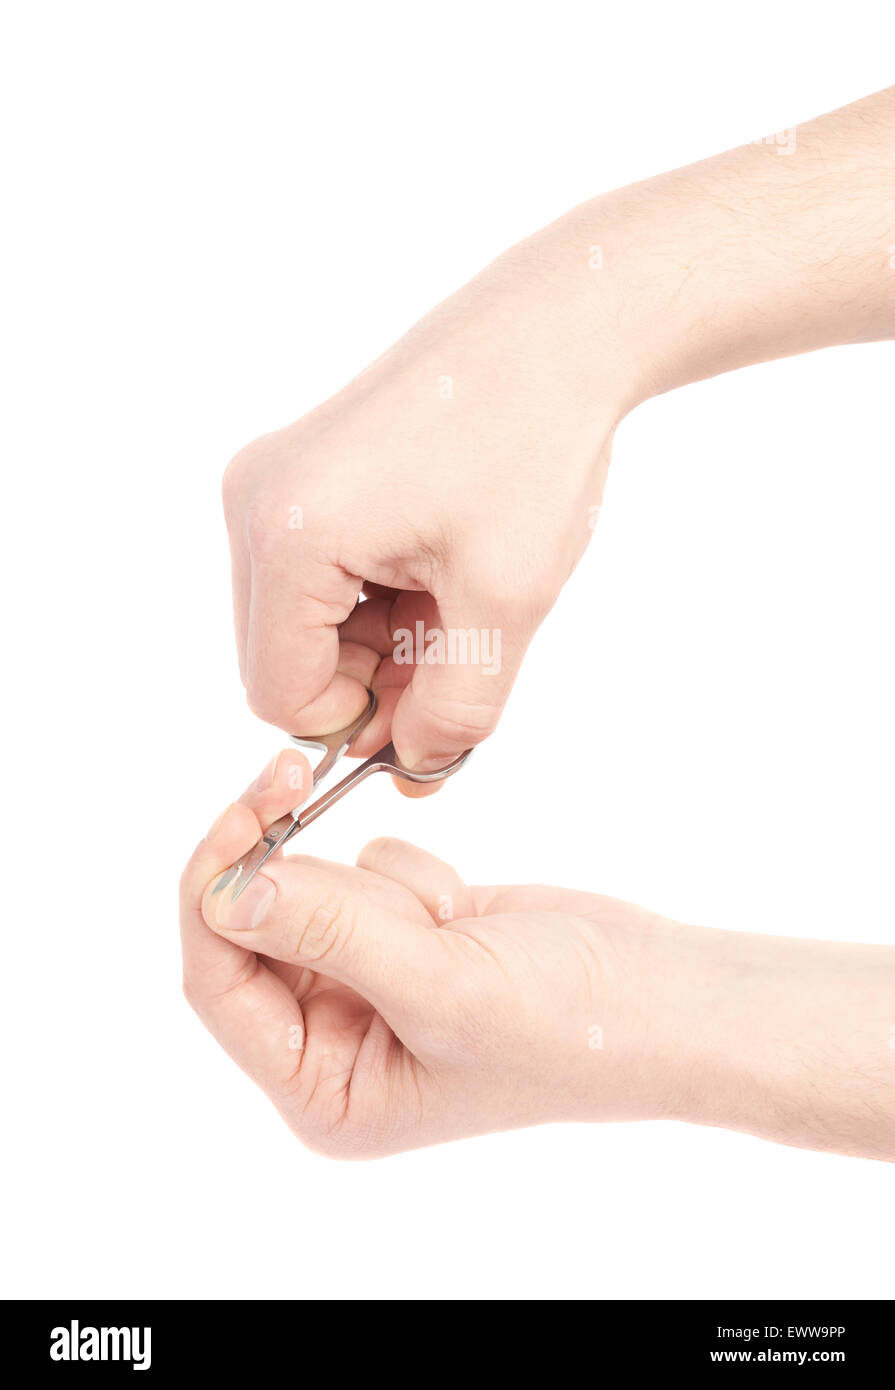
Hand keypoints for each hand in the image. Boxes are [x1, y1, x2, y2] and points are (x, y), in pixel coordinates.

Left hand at [182, 753, 894, 1160]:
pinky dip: (413, 873)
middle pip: (253, 926)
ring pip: (310, 886)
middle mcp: (332, 1042)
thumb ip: (329, 933)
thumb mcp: (443, 988)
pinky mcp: (403, 933)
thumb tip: (224, 891)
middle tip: (297, 775)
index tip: (240, 813)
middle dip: (292, 865)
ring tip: (454, 919)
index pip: (219, 984)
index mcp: (325, 1089)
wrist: (665, 995)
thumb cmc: (569, 1023)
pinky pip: (363, 868)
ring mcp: (368, 983)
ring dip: (376, 881)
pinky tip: (469, 909)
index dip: (214, 893)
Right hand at [222, 89, 894, 775]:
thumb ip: (458, 711)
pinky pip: (321, 578)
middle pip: (287, 660)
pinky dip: (380, 597)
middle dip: (374, 680)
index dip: (357, 725)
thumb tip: (417, 768)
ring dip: (383, 639)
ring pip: (309, 623)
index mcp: (286, 536)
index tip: (433, 712)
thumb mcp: (504, 604)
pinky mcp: (302, 473)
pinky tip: (443, 567)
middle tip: (464, 653)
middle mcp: (254, 503)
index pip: (280, 695)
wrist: (556, 330)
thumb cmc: (531, 446)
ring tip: (464, 599)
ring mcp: (272, 482)